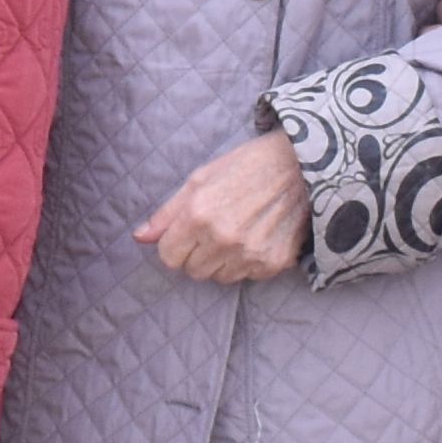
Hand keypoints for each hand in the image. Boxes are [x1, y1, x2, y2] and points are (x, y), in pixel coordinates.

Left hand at [136, 130, 310, 284]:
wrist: (301, 165)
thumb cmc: (247, 166)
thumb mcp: (200, 179)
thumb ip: (168, 213)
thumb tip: (140, 237)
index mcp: (199, 215)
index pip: (168, 256)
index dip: (174, 245)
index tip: (187, 234)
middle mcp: (223, 238)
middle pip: (192, 271)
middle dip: (197, 254)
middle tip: (214, 230)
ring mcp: (250, 254)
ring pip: (219, 277)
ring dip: (222, 261)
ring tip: (238, 232)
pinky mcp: (273, 263)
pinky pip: (247, 276)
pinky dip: (248, 263)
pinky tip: (258, 237)